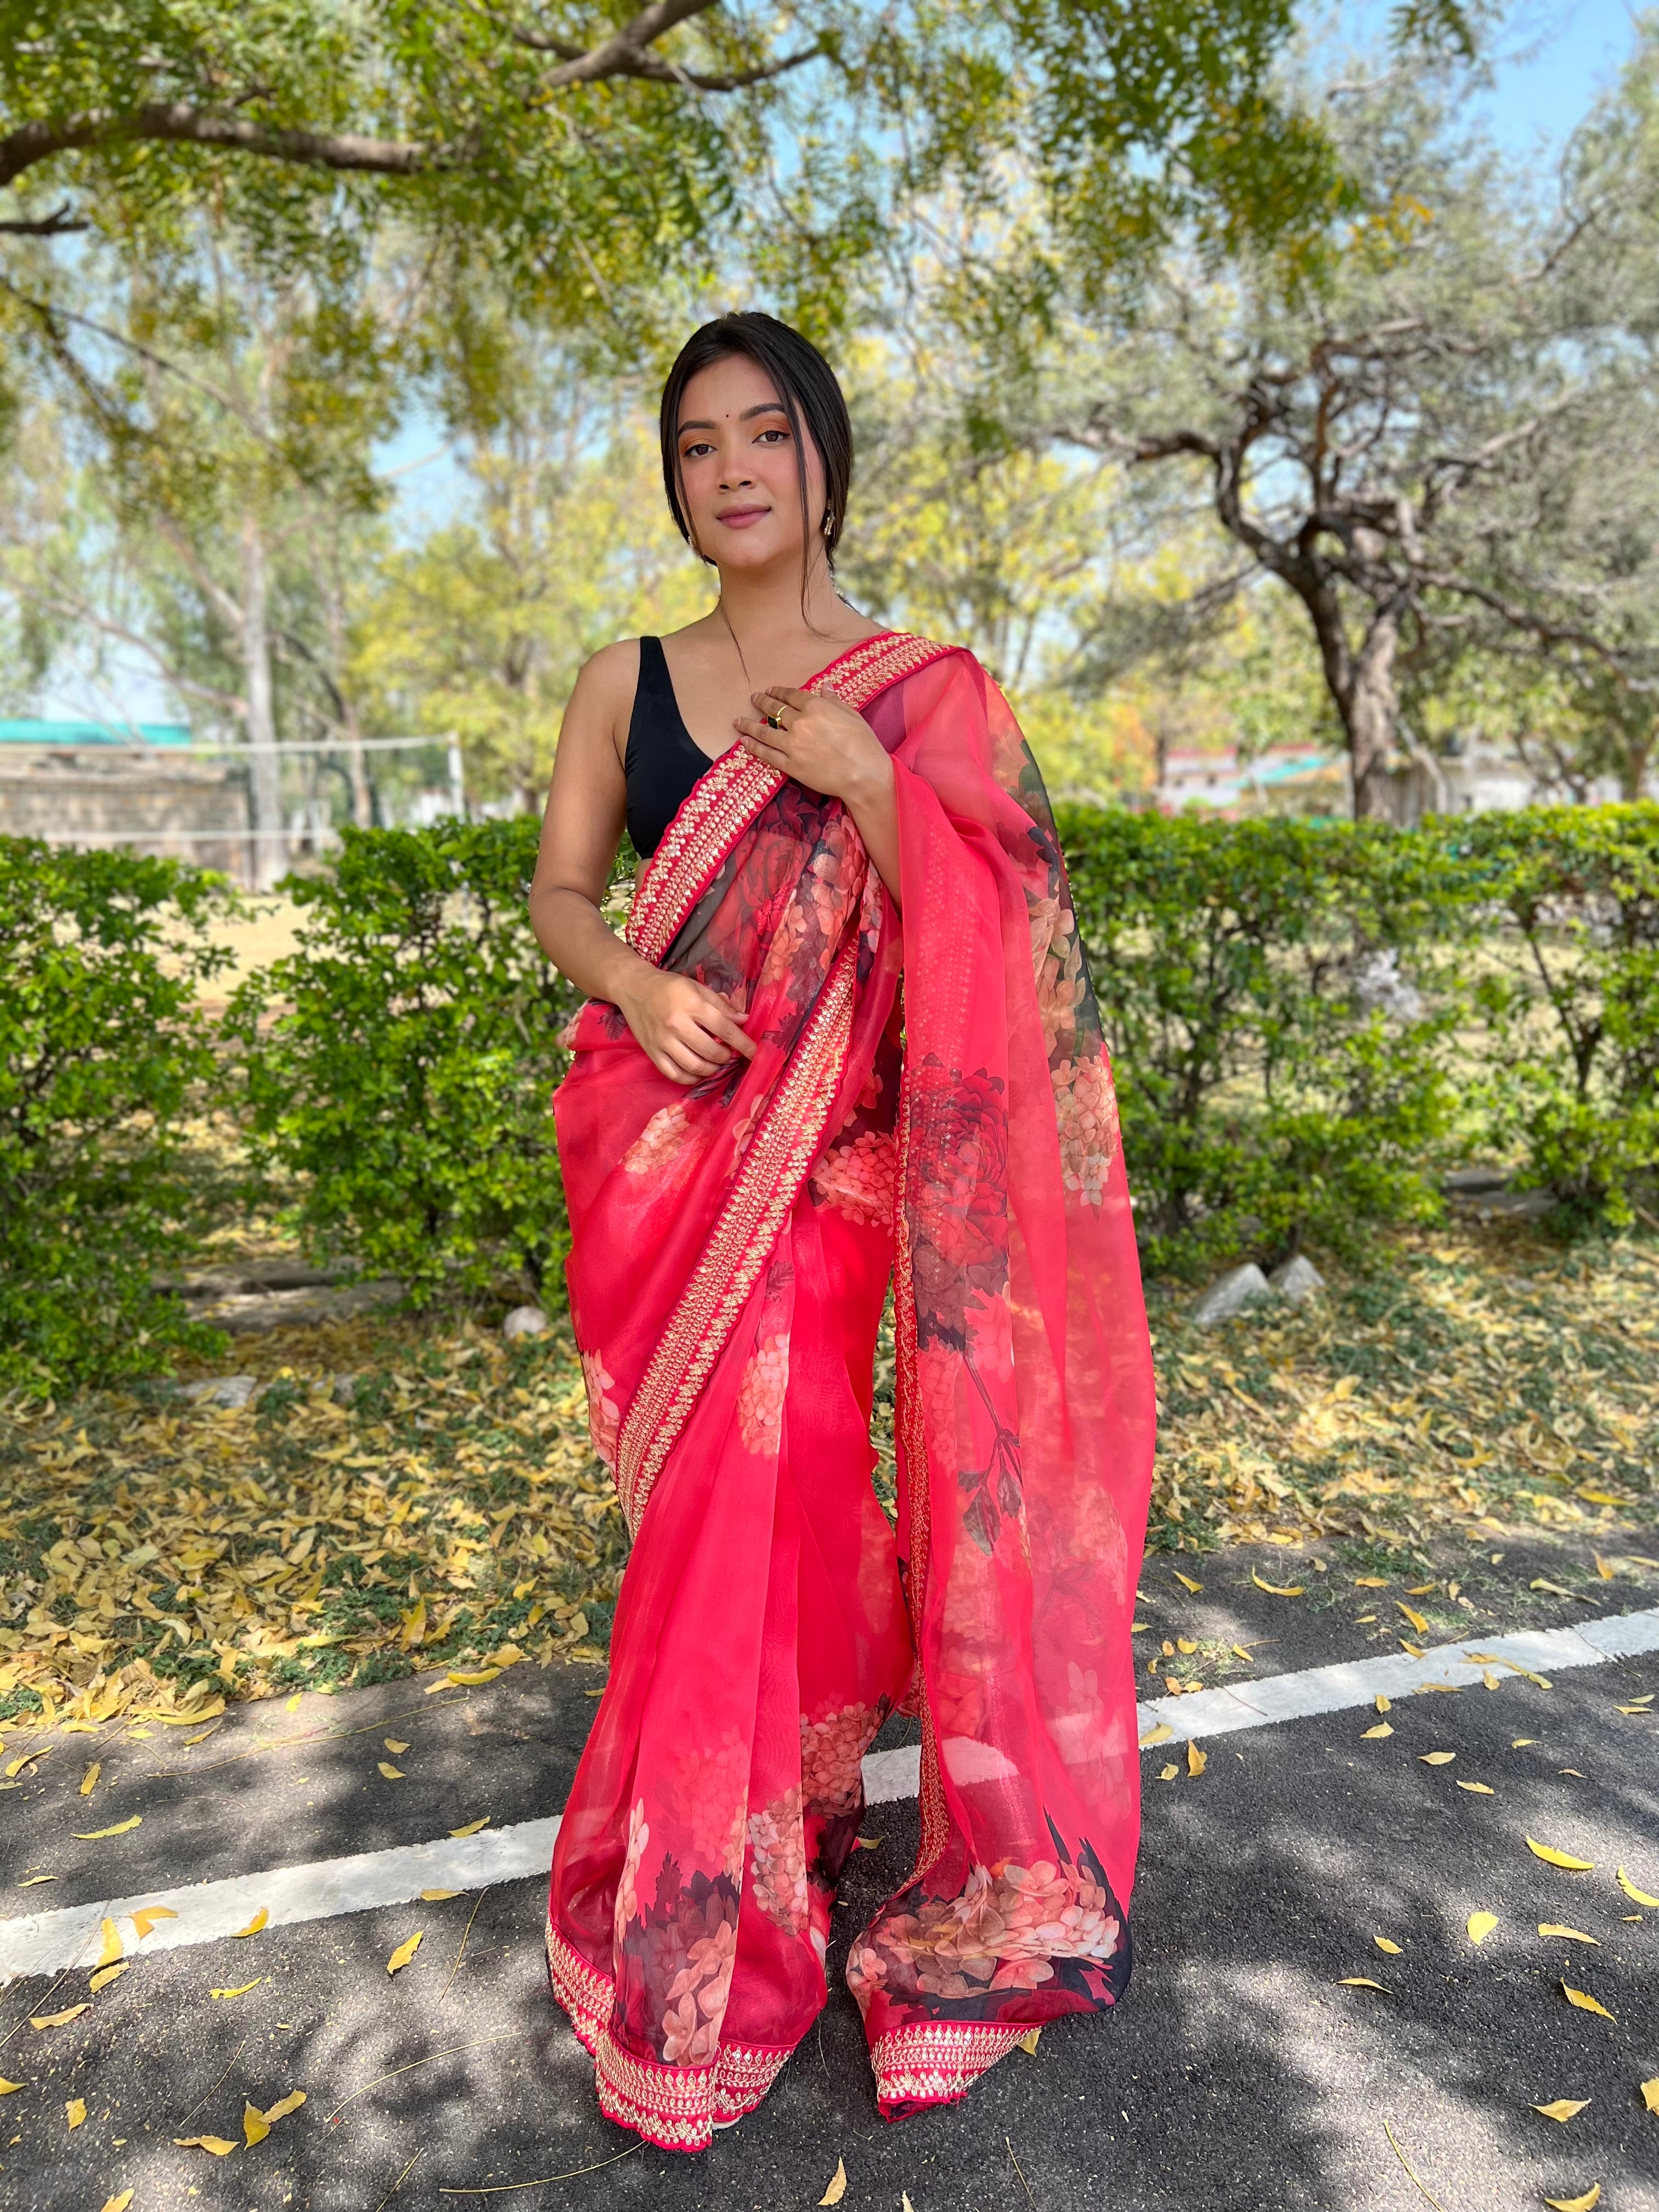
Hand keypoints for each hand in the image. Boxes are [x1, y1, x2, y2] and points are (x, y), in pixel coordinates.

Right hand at [616, 967, 756, 1086]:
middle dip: (726, 1057)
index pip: (724, 1029)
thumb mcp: (698, 988)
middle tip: (728, 1053)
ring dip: (711, 1069)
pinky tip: (697, 1072)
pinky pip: (675, 1074)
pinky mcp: (652, 1052)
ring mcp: (662, 1041)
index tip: (755, 1053)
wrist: (633, 988)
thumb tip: (744, 1021)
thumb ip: (721, 1006)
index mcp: (691, 1005)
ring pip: (695, 1066)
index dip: (743, 1043)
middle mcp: (676, 1024)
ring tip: (715, 1062)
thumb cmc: (670, 986)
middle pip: (711, 1051)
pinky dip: (691, 1078)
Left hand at [734, 683, 891, 805]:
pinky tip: (744, 742)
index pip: (792, 696)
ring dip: (749, 725)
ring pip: (765, 732)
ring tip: (737, 721)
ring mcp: (792, 745)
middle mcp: (800, 723)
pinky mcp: (790, 765)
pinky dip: (754, 747)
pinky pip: (767, 754)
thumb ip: (834, 701)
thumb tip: (825, 687)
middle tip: (753, 699)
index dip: (779, 692)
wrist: (863, 774)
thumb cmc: (864, 744)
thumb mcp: (852, 715)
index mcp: (816, 707)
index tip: (771, 690)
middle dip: (762, 702)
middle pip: (775, 710)